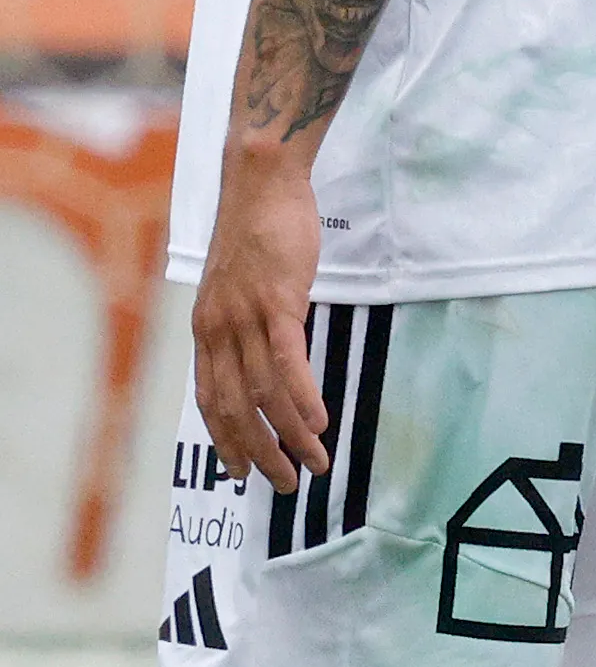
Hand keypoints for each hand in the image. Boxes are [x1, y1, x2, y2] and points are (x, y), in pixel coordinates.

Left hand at [193, 153, 327, 490]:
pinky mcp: (277, 302)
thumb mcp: (241, 285)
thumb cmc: (259, 230)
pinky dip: (301, 397)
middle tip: (284, 483)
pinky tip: (317, 421)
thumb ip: (246, 322)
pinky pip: (287, 361)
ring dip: (289, 434)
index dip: (226, 440)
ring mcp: (245, 318)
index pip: (209, 401)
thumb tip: (265, 352)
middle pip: (234, 408)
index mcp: (207, 331)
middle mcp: (218, 331)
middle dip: (259, 452)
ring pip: (263, 393)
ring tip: (315, 460)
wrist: (261, 183)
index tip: (242, 472)